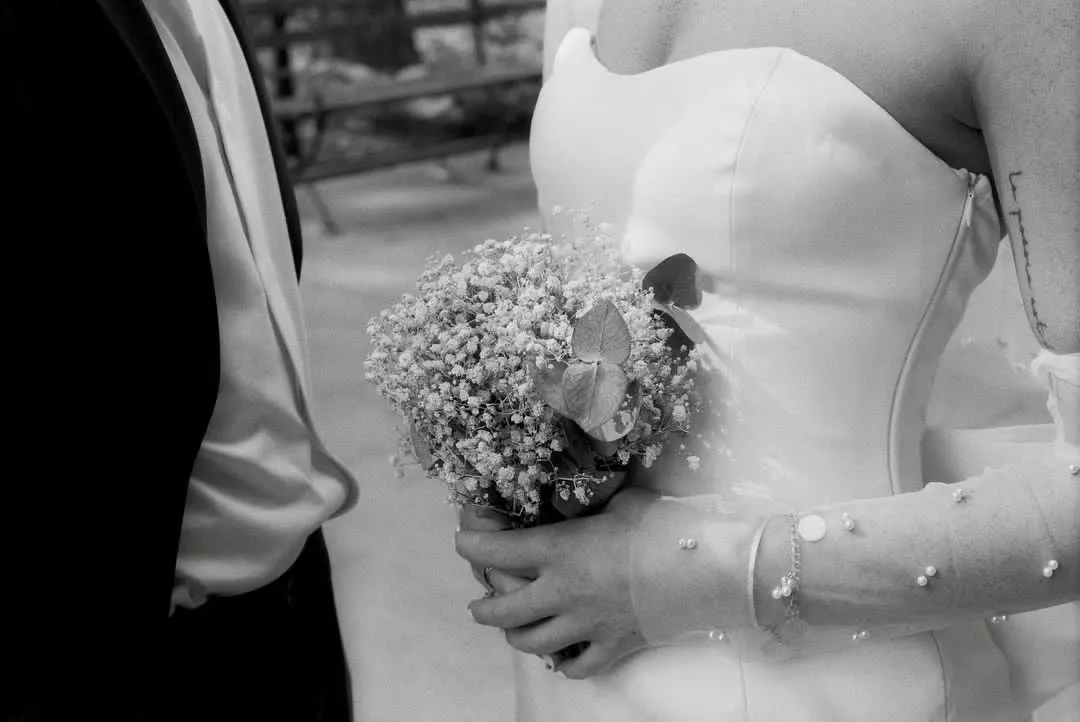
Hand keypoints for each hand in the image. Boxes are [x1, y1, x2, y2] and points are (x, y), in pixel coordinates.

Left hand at [455, 487, 658, 678]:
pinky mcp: (612, 645)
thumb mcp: (621, 503)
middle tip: (477, 605)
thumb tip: (592, 498)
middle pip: (504, 611)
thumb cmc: (662, 527)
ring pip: (532, 642)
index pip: (497, 550)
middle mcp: (562, 592)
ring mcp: (586, 624)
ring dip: (515, 636)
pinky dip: (565, 664)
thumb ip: (594, 507)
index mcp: (559, 550)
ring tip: (512, 630)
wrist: (705, 569)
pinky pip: (577, 666)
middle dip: (483, 608)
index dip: (472, 545)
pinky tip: (562, 657)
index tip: (463, 541)